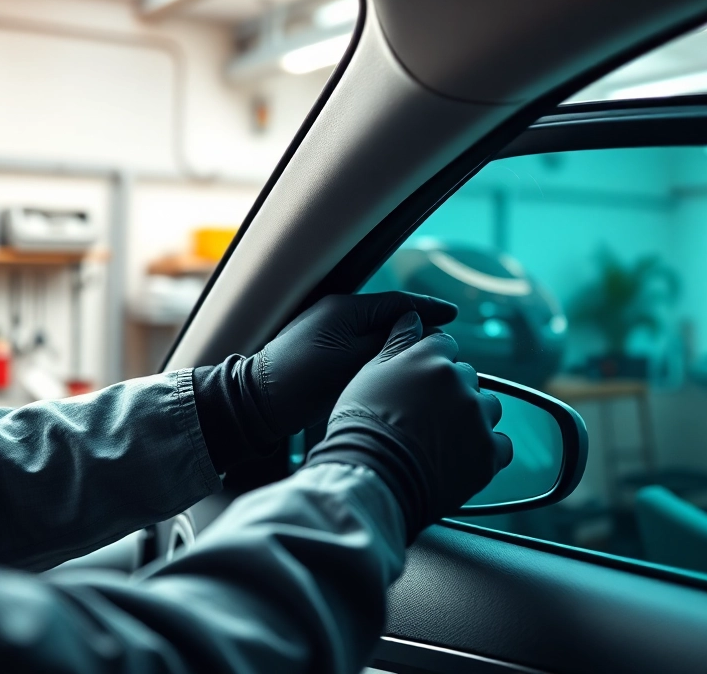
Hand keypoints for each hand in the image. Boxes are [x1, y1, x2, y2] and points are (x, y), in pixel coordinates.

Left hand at [193, 292, 457, 472]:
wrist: (254, 403)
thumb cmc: (298, 383)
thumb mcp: (352, 361)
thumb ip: (388, 344)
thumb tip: (417, 333)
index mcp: (345, 308)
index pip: (398, 303)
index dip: (428, 310)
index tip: (452, 315)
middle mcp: (336, 313)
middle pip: (389, 317)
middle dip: (416, 330)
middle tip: (442, 346)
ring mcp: (327, 331)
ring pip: (376, 334)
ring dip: (398, 345)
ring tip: (421, 362)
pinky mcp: (322, 352)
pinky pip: (361, 348)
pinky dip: (380, 356)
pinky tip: (390, 372)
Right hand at [306, 311, 512, 538]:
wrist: (370, 478)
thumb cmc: (361, 427)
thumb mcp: (369, 375)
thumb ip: (397, 343)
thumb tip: (412, 317)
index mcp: (431, 360)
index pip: (446, 346)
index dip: (433, 364)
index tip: (423, 383)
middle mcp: (460, 383)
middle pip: (467, 377)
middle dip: (453, 392)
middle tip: (427, 417)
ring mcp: (477, 418)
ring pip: (489, 408)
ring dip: (474, 418)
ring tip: (445, 440)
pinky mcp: (488, 453)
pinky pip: (501, 445)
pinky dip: (486, 451)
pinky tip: (463, 458)